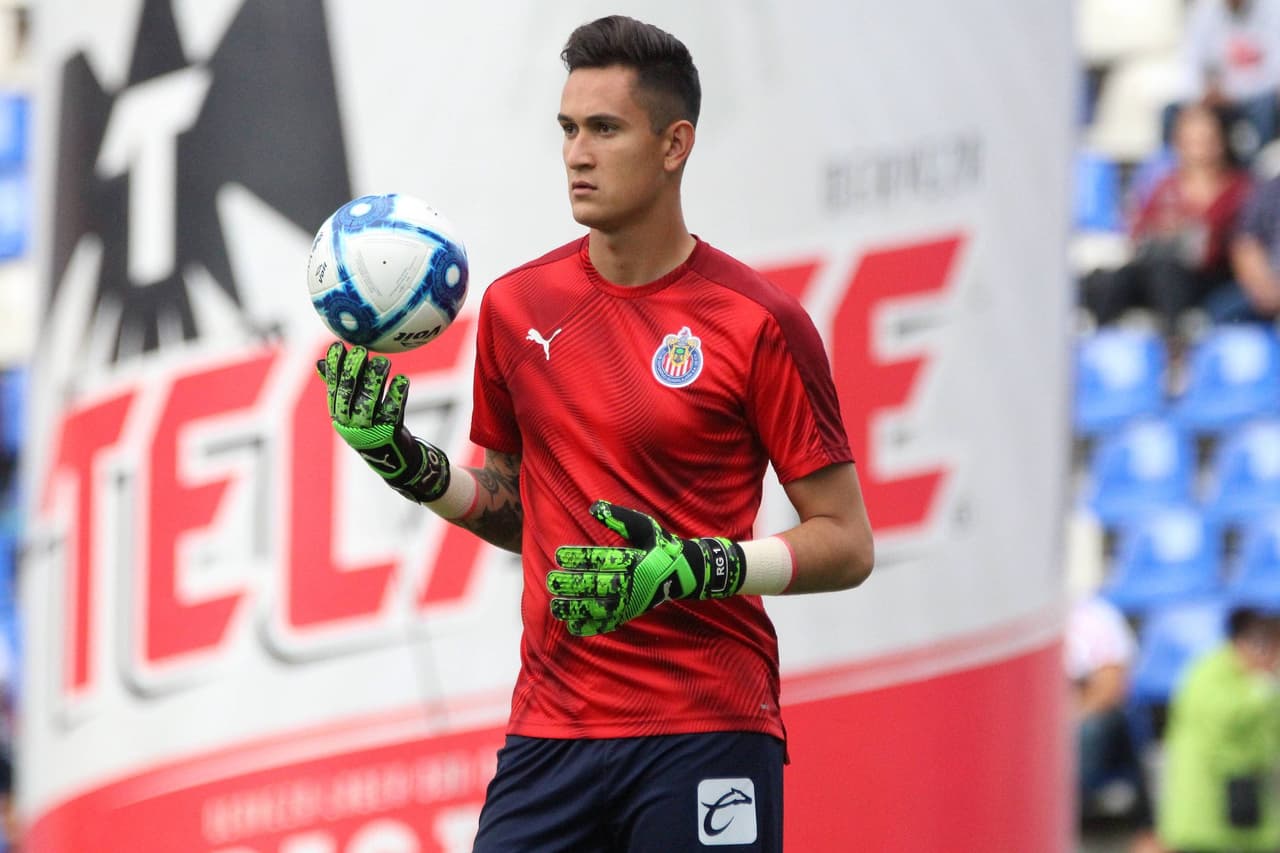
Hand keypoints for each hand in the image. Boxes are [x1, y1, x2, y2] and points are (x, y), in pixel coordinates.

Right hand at [317, 341, 450, 502]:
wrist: (396, 462)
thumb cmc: (373, 428)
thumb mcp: (353, 411)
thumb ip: (340, 387)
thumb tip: (320, 363)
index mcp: (339, 415)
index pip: (333, 387)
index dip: (334, 366)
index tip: (337, 345)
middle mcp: (351, 424)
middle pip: (348, 394)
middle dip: (352, 371)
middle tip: (361, 350)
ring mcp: (369, 430)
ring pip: (369, 402)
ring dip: (375, 379)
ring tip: (384, 362)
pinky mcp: (389, 434)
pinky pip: (392, 411)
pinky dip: (397, 395)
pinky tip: (401, 380)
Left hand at [547, 501, 744, 635]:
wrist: (685, 572)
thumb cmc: (661, 544)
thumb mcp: (644, 526)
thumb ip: (619, 517)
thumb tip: (593, 507)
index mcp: (636, 560)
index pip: (603, 559)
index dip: (580, 558)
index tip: (558, 554)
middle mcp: (634, 583)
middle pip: (598, 585)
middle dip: (573, 584)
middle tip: (550, 581)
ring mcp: (633, 601)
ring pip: (600, 608)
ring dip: (577, 609)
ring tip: (555, 607)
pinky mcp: (632, 612)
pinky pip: (610, 623)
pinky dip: (593, 627)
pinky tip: (573, 628)